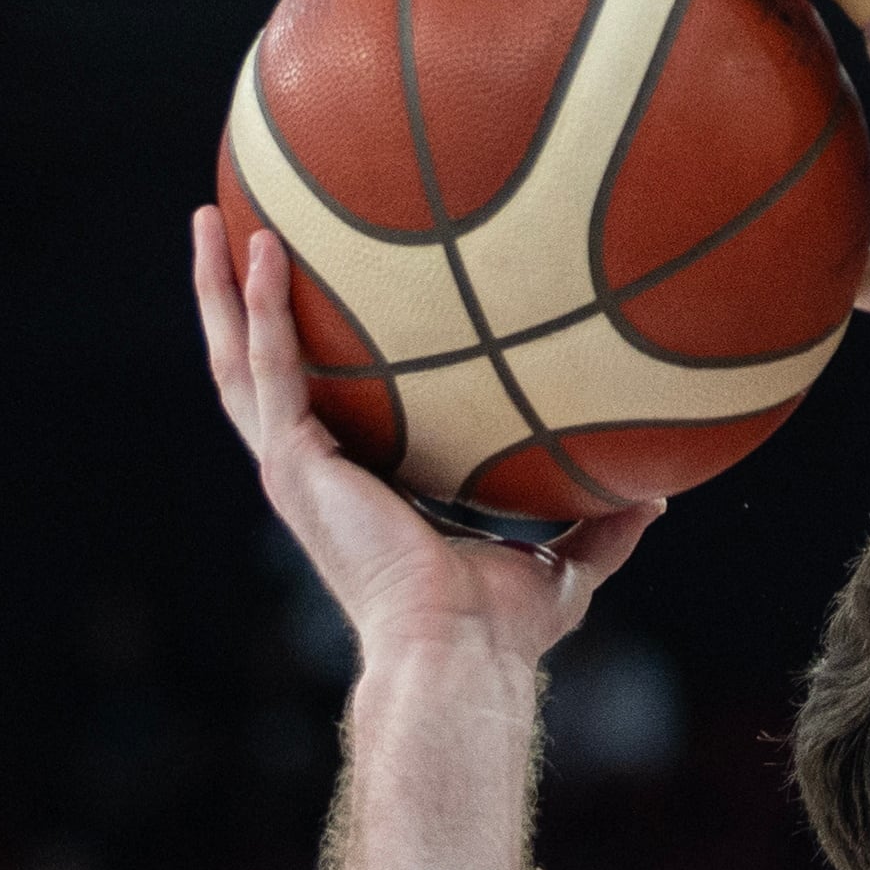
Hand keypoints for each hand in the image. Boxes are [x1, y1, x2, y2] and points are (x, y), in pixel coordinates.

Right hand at [189, 210, 658, 668]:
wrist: (460, 654)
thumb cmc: (501, 629)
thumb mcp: (561, 564)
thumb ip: (602, 525)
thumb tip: (660, 493)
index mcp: (357, 490)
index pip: (317, 406)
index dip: (305, 354)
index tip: (313, 299)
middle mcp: (312, 475)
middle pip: (253, 371)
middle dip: (232, 302)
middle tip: (224, 227)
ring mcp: (294, 470)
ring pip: (236, 361)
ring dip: (218, 288)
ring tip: (209, 215)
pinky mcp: (295, 466)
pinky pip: (270, 370)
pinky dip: (262, 309)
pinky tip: (263, 250)